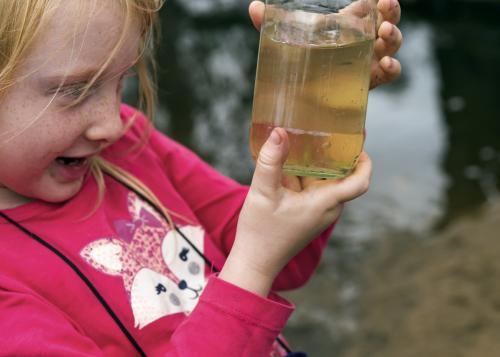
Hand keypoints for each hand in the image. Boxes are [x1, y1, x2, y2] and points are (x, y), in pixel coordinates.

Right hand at [220, 129, 371, 295]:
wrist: (254, 261)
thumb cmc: (260, 232)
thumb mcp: (263, 192)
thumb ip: (271, 161)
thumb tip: (279, 132)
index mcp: (324, 203)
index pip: (359, 182)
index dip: (364, 161)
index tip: (357, 142)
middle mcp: (327, 208)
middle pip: (341, 176)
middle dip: (335, 154)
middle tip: (326, 129)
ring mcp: (317, 212)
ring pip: (323, 180)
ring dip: (316, 163)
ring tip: (305, 137)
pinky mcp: (306, 213)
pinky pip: (311, 188)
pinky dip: (303, 174)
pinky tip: (288, 160)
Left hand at [248, 0, 402, 88]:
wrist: (303, 96)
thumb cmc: (301, 62)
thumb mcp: (289, 41)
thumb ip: (272, 25)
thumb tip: (254, 7)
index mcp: (349, 24)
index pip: (372, 7)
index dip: (381, 1)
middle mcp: (364, 41)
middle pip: (388, 21)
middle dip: (391, 12)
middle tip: (386, 5)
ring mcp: (369, 61)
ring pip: (392, 45)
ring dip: (394, 36)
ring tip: (385, 32)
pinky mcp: (369, 82)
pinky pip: (390, 74)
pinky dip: (393, 67)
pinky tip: (386, 64)